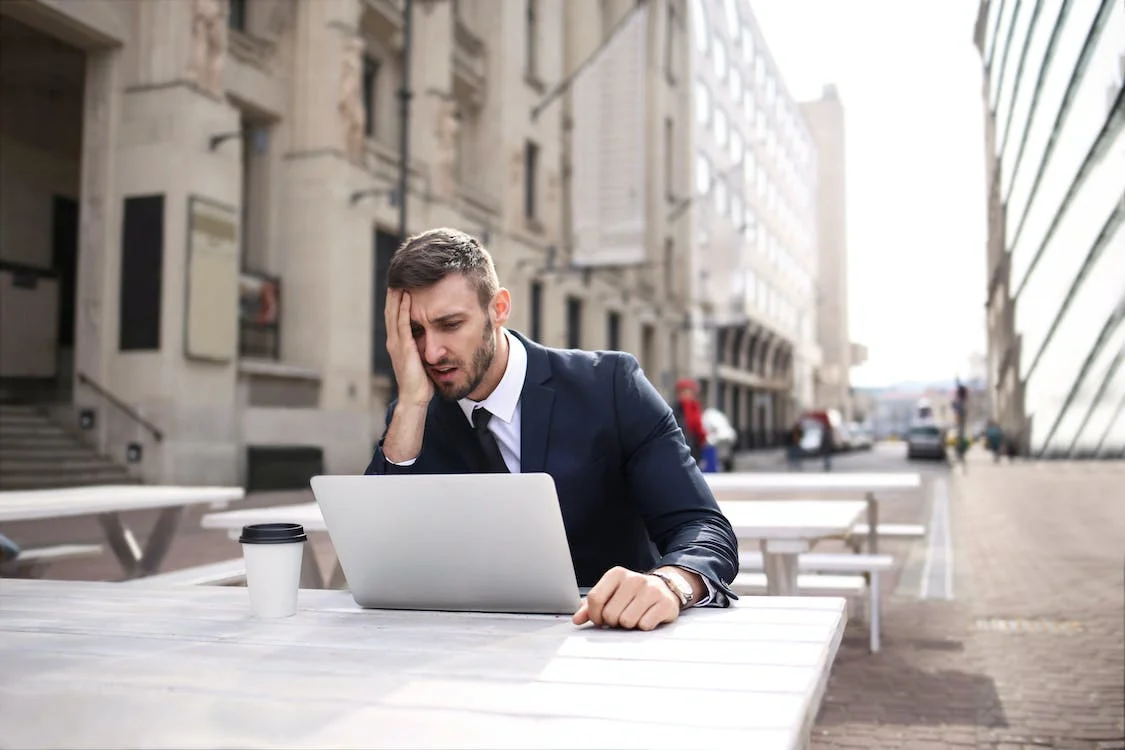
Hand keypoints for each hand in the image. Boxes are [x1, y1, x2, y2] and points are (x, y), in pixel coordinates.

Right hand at [385, 289, 431, 405]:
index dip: (398, 299)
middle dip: (394, 292)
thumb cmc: (421, 383)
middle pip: (391, 310)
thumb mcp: (421, 360)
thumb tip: (433, 340)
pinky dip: (404, 308)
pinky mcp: (404, 347)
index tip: (402, 283)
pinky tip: (408, 295)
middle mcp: (394, 341)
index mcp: (397, 343)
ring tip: (400, 278)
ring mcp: (397, 343)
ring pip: (394, 313)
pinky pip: (403, 323)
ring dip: (397, 295)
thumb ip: (423, 348)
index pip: (395, 316)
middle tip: (397, 274)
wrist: (415, 399)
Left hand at [572, 566, 681, 630]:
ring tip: (634, 616)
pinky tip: (647, 617)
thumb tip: (577, 619)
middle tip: (621, 617)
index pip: (595, 598)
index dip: (595, 615)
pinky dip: (644, 626)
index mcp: (616, 574)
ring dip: (629, 625)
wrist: (665, 589)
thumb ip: (591, 606)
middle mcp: (634, 579)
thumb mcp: (611, 594)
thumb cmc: (633, 594)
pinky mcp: (665, 603)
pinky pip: (645, 625)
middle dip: (613, 621)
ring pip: (627, 621)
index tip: (600, 619)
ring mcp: (651, 590)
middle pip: (610, 614)